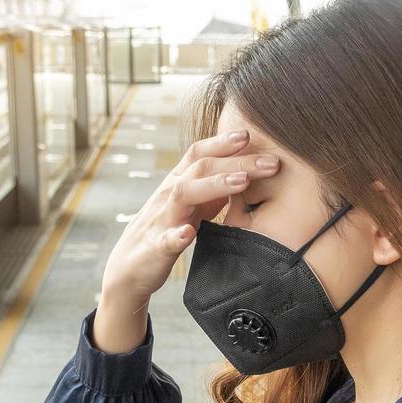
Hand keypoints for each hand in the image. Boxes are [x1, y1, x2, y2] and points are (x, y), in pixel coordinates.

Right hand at [93, 128, 279, 348]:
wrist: (129, 268)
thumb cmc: (164, 231)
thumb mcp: (191, 206)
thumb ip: (212, 190)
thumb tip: (243, 172)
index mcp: (178, 183)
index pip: (199, 154)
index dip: (223, 142)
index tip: (250, 134)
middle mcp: (168, 195)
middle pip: (201, 168)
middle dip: (238, 162)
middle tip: (272, 162)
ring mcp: (161, 221)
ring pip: (183, 194)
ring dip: (213, 186)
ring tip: (241, 183)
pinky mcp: (155, 249)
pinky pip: (165, 240)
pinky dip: (176, 236)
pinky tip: (189, 234)